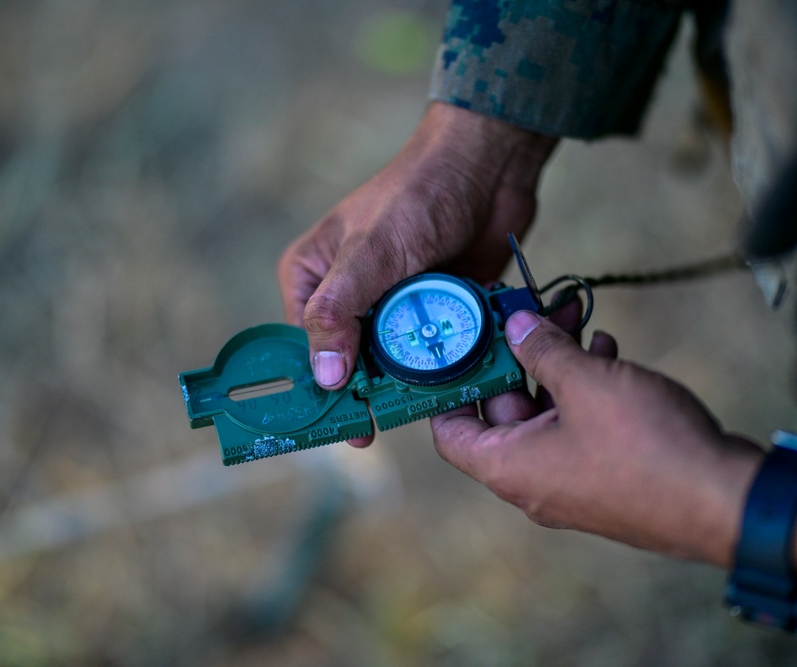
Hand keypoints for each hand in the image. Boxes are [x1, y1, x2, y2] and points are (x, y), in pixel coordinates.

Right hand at [278, 103, 556, 405]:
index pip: (309, 348)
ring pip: (394, 362)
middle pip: (352, 363)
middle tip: (390, 422)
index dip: (327, 388)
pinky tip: (456, 385)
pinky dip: (442, 366)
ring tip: (428, 403)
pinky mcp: (430, 309)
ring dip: (412, 381)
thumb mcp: (369, 254)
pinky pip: (430, 350)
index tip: (349, 427)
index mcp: (311, 279)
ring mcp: (390, 305)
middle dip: (374, 390)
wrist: (487, 170)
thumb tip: (324, 376)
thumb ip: (339, 312)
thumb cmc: (418, 195)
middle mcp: (346, 296)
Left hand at [431, 306, 764, 566]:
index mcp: (509, 467)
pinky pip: (579, 425)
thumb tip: (515, 325)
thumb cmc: (647, 447)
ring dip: (556, 365)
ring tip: (574, 318)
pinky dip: (585, 388)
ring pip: (546, 413)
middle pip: (501, 412)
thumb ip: (542, 349)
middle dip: (515, 356)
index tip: (459, 345)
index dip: (448, 386)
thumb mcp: (585, 382)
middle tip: (528, 311)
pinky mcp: (607, 475)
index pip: (450, 432)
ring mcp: (571, 481)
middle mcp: (533, 480)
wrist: (725, 499)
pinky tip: (606, 349)